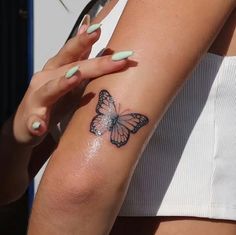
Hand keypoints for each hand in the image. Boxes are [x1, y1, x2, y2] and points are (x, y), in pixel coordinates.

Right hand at [13, 24, 130, 145]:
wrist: (26, 125)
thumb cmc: (54, 101)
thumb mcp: (70, 80)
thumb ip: (82, 63)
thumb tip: (98, 42)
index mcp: (57, 68)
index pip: (74, 52)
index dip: (86, 40)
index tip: (101, 29)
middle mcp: (46, 78)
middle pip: (69, 66)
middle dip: (93, 62)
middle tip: (116, 58)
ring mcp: (37, 98)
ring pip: (51, 88)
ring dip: (62, 82)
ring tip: (75, 77)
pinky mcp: (32, 119)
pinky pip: (34, 121)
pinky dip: (36, 122)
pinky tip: (39, 125)